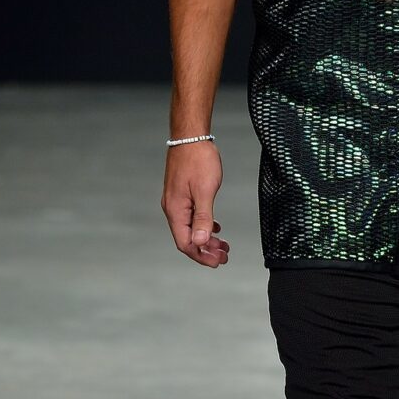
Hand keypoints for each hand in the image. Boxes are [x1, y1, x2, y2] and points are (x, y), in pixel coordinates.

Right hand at [161, 141, 229, 266]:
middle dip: (206, 251)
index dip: (202, 256)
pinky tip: (216, 228)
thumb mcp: (205, 190)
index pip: (185, 243)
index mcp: (176, 210)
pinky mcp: (182, 195)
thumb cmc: (198, 160)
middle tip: (225, 256)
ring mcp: (176, 202)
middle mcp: (173, 209)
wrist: (190, 136)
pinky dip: (204, 226)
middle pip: (187, 239)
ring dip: (207, 239)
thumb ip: (203, 218)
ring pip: (191, 229)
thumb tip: (201, 242)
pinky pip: (192, 217)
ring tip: (224, 245)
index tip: (218, 262)